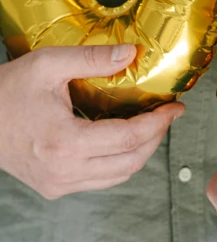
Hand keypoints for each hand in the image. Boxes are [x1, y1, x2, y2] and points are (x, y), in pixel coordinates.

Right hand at [0, 44, 183, 198]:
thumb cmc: (7, 91)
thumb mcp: (48, 64)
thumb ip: (92, 58)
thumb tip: (132, 53)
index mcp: (64, 142)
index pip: (129, 139)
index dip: (158, 123)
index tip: (175, 108)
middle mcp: (64, 171)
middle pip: (131, 162)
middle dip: (156, 137)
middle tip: (167, 115)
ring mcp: (58, 184)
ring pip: (119, 176)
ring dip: (141, 152)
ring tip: (151, 126)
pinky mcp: (54, 188)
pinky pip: (101, 180)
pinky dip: (120, 163)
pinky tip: (124, 141)